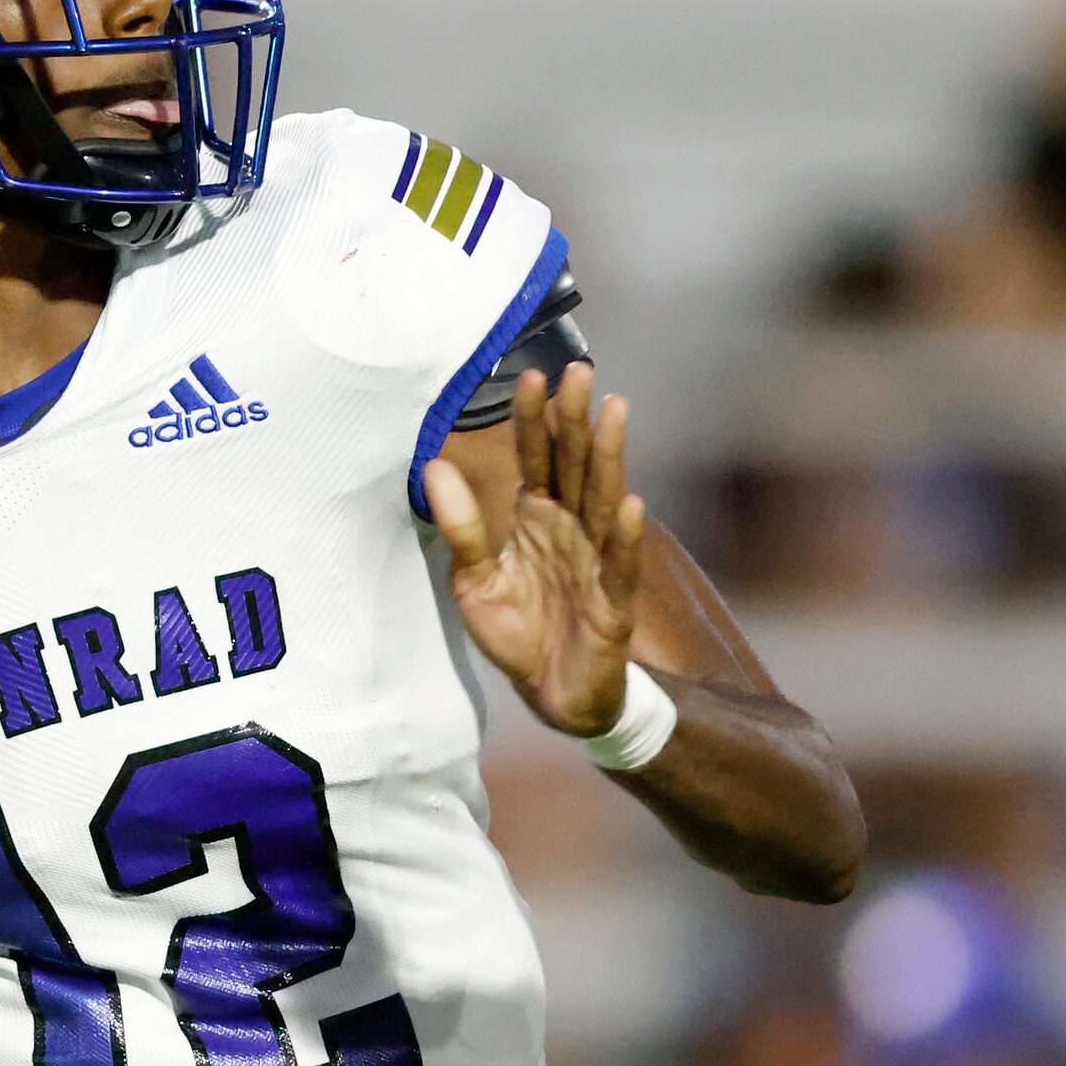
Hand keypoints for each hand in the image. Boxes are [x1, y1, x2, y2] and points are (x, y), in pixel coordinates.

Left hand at [423, 362, 645, 738]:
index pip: (538, 458)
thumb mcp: (474, 580)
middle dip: (577, 420)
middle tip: (580, 370)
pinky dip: (627, 538)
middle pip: (576, 466)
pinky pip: (620, 567)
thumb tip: (433, 466)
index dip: (534, 420)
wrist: (553, 695)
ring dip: (609, 458)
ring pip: (604, 502)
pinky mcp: (613, 605)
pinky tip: (633, 505)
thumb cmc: (518, 631)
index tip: (530, 376)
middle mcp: (572, 530)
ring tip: (614, 412)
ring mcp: (596, 563)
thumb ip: (460, 527)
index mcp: (537, 518)